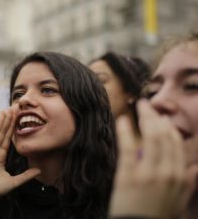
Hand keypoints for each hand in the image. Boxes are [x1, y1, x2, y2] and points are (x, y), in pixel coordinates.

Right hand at [0, 108, 40, 195]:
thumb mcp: (14, 182)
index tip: (17, 117)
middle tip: (13, 107)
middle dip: (8, 120)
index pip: (8, 138)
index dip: (12, 127)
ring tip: (6, 110)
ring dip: (1, 121)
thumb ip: (26, 175)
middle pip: (2, 132)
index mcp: (1, 155)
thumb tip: (39, 171)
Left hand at [109, 100, 197, 218]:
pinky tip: (122, 120)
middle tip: (146, 105)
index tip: (160, 117)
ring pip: (151, 137)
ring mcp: (148, 173)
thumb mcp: (179, 202)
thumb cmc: (157, 216)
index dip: (167, 126)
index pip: (176, 143)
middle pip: (164, 135)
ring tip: (139, 106)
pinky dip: (125, 131)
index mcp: (179, 176)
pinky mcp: (128, 176)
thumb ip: (188, 183)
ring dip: (145, 117)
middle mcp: (167, 172)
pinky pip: (128, 147)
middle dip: (156, 116)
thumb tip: (197, 167)